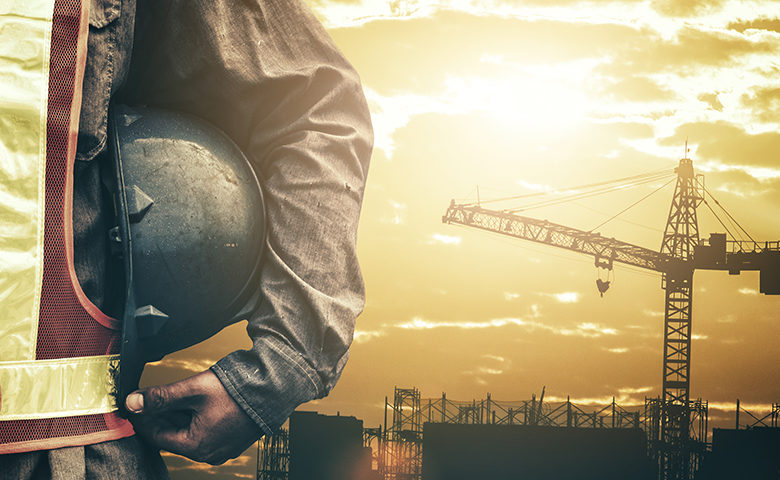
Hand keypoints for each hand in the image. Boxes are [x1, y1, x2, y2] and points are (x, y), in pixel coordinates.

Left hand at [125, 369, 261, 464]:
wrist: (275, 387)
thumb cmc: (238, 390)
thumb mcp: (193, 390)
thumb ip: (161, 397)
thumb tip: (132, 403)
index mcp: (197, 446)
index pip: (157, 435)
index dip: (142, 418)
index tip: (133, 403)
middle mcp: (210, 453)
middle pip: (173, 434)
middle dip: (161, 415)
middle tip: (150, 396)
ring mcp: (223, 447)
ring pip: (190, 432)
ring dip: (178, 415)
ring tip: (172, 394)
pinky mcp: (233, 438)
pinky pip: (206, 431)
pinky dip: (195, 417)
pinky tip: (193, 400)